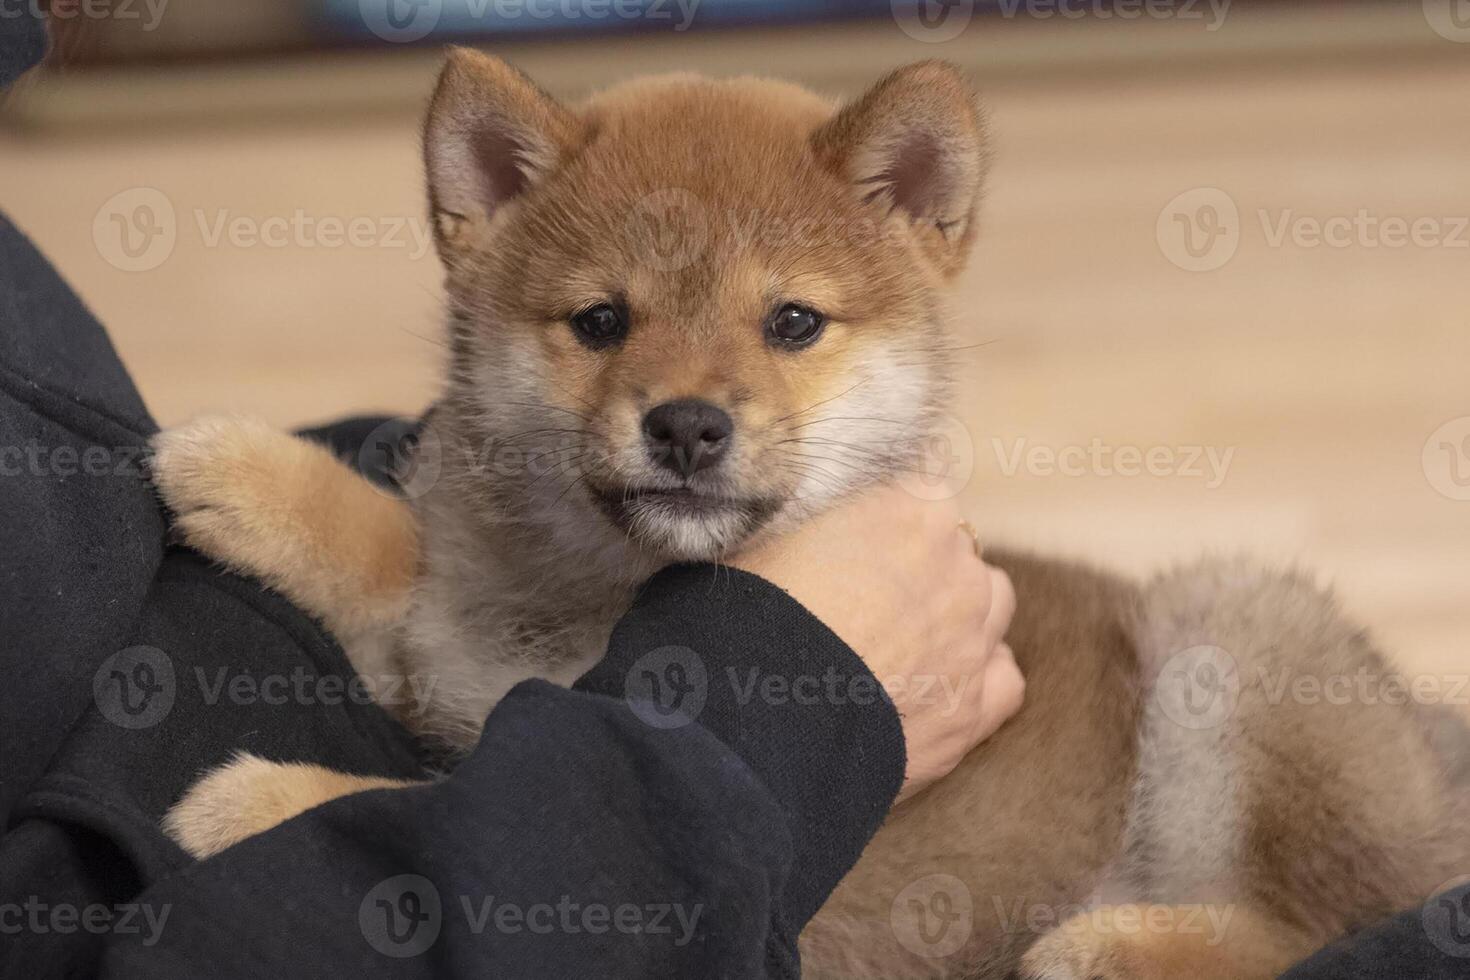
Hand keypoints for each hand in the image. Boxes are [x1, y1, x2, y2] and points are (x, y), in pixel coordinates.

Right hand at [731, 486, 1021, 801]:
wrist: (759, 726)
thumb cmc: (748, 617)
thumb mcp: (764, 533)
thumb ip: (808, 509)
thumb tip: (802, 504)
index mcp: (911, 503)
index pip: (918, 477)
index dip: (885, 506)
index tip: (859, 527)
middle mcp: (957, 561)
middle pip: (954, 543)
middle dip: (917, 561)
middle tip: (862, 593)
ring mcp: (975, 635)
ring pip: (990, 603)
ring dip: (958, 611)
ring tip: (902, 639)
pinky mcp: (977, 707)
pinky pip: (1001, 676)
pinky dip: (976, 677)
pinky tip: (936, 687)